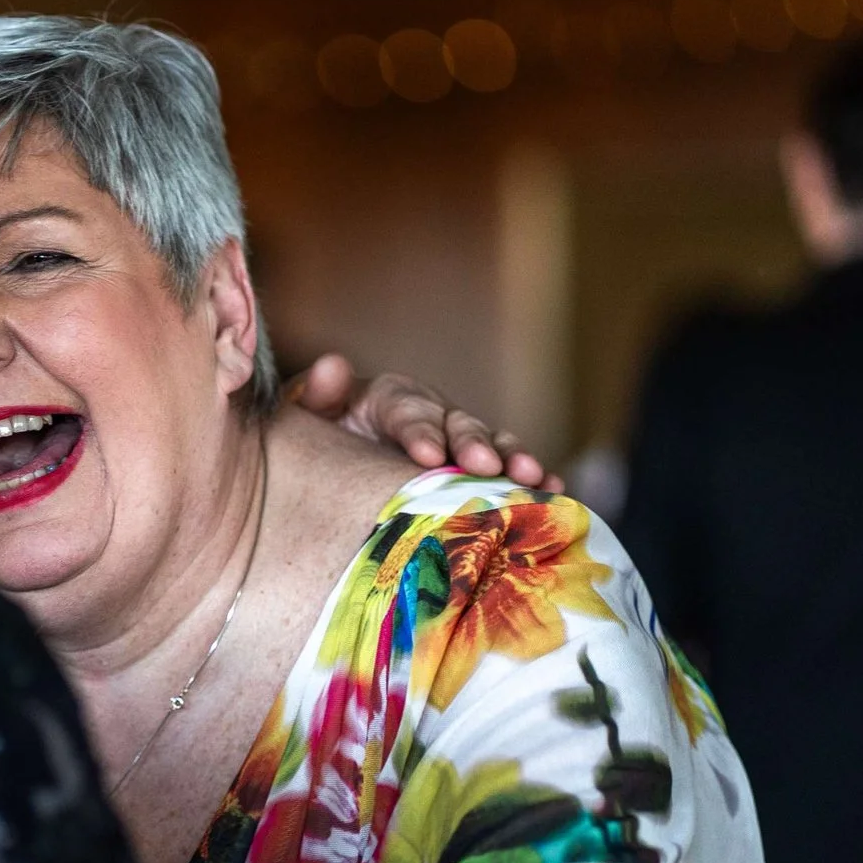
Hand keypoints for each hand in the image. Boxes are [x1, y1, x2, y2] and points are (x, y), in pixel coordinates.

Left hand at [291, 353, 559, 489]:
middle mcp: (433, 416)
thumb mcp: (308, 416)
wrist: (331, 470)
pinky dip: (531, 483)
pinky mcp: (474, 474)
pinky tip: (554, 496)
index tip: (428, 455)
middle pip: (460, 425)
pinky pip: (507, 476)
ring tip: (534, 479)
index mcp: (392, 398)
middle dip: (476, 446)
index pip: (408, 410)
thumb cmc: (318, 441)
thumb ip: (319, 395)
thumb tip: (332, 366)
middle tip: (487, 468)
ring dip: (515, 460)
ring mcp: (458, 445)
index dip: (421, 431)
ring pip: (493, 446)